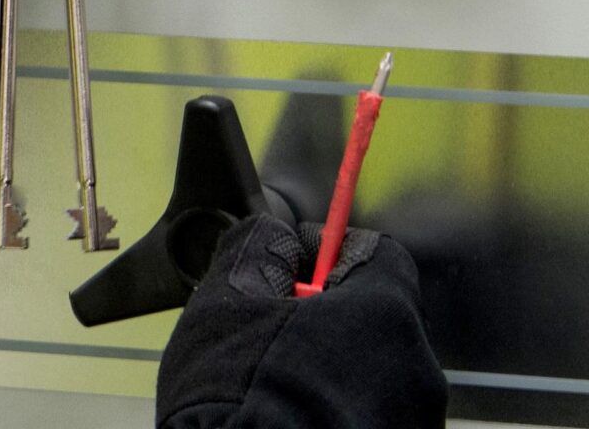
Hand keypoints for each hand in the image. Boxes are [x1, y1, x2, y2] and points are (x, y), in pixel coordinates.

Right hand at [156, 215, 447, 428]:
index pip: (376, 253)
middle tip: (271, 327)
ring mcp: (412, 425)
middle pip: (375, 315)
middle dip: (327, 312)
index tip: (294, 263)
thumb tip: (273, 237)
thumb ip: (259, 246)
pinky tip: (289, 418)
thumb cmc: (239, 397)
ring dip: (331, 365)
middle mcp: (417, 371)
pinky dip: (336, 410)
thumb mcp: (228, 296)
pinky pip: (368, 414)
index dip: (330, 252)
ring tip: (274, 383)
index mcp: (386, 313)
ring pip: (371, 371)